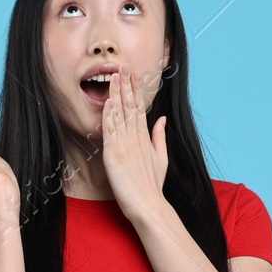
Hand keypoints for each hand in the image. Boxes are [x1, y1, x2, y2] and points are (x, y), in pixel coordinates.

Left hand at [101, 61, 168, 222]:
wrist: (148, 205)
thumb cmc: (153, 185)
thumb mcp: (161, 158)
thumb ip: (159, 137)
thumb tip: (162, 118)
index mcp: (145, 138)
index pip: (139, 108)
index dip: (135, 90)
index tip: (132, 75)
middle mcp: (136, 138)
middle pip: (130, 106)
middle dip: (126, 86)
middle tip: (122, 67)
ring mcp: (125, 145)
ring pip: (120, 115)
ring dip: (116, 94)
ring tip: (113, 77)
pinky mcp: (113, 155)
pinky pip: (110, 131)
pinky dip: (109, 115)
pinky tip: (108, 102)